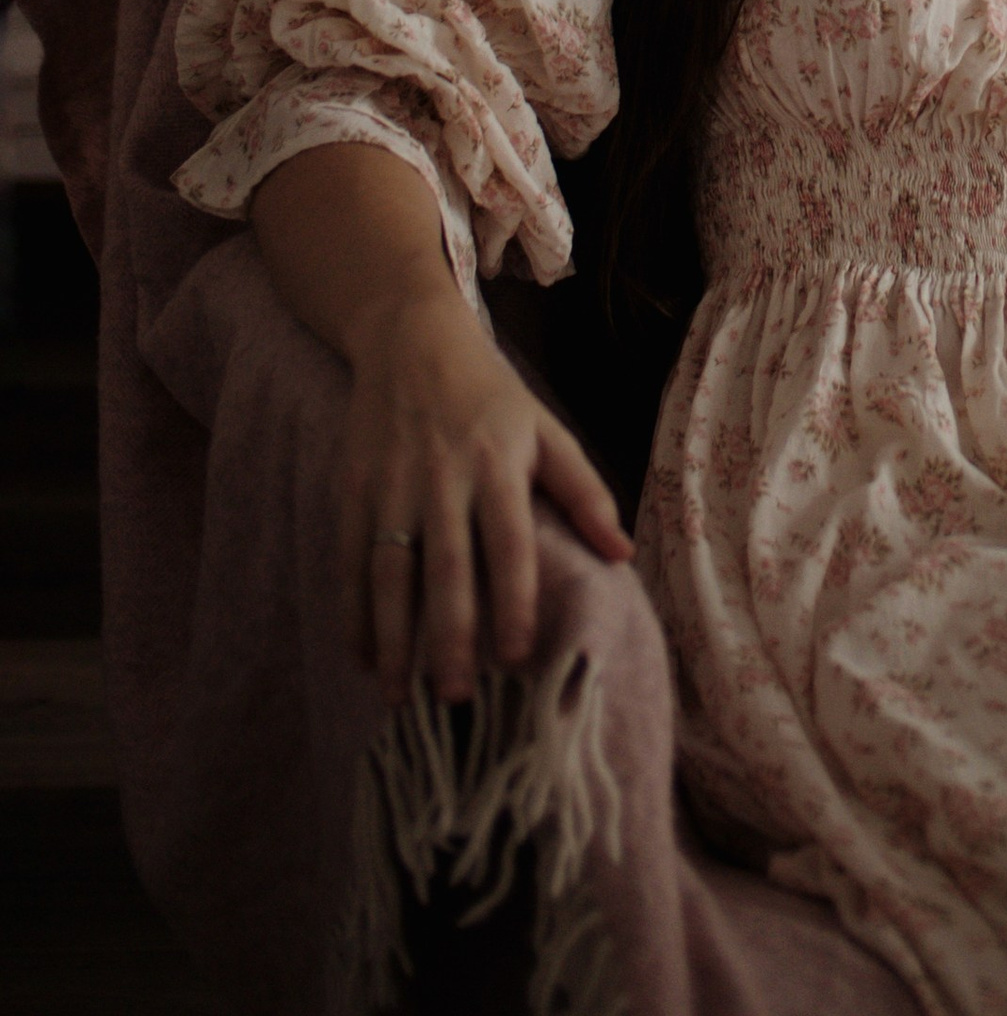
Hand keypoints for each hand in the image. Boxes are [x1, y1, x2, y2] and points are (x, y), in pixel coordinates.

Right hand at [340, 277, 629, 703]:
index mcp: (499, 464)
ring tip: (397, 697)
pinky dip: (352, 611)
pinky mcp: (354, 488)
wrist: (411, 340)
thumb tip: (623, 554)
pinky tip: (362, 655)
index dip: (512, 601)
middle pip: (446, 568)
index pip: (509, 543)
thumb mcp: (545, 429)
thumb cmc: (490, 395)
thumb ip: (584, 492)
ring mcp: (393, 485)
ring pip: (389, 572)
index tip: (515, 658)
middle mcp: (444, 477)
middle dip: (448, 637)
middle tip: (454, 699)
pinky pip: (350, 559)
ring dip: (393, 638)